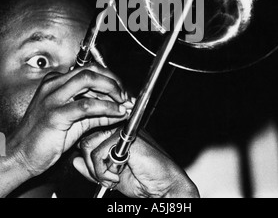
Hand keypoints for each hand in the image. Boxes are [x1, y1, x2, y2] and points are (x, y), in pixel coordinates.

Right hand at [6, 64, 131, 178]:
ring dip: (112, 90)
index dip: (109, 78)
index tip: (122, 90)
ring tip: (123, 102)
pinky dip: (106, 107)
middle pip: (91, 70)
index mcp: (56, 82)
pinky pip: (87, 105)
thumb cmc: (43, 138)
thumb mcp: (74, 121)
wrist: (20, 155)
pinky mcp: (55, 114)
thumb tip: (119, 110)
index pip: (88, 70)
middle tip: (125, 94)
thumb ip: (97, 114)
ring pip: (88, 80)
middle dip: (113, 80)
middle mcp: (54, 85)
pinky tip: (116, 112)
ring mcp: (53, 97)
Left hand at [74, 130, 199, 197]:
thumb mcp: (112, 176)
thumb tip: (75, 162)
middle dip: (90, 164)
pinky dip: (103, 170)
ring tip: (113, 177)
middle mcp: (119, 129)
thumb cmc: (144, 181)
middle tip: (106, 177)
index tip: (99, 172)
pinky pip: (99, 152)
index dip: (88, 156)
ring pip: (89, 145)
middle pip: (86, 139)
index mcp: (117, 135)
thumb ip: (94, 168)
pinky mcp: (126, 138)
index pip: (89, 136)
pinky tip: (117, 175)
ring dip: (97, 169)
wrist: (165, 186)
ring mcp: (123, 132)